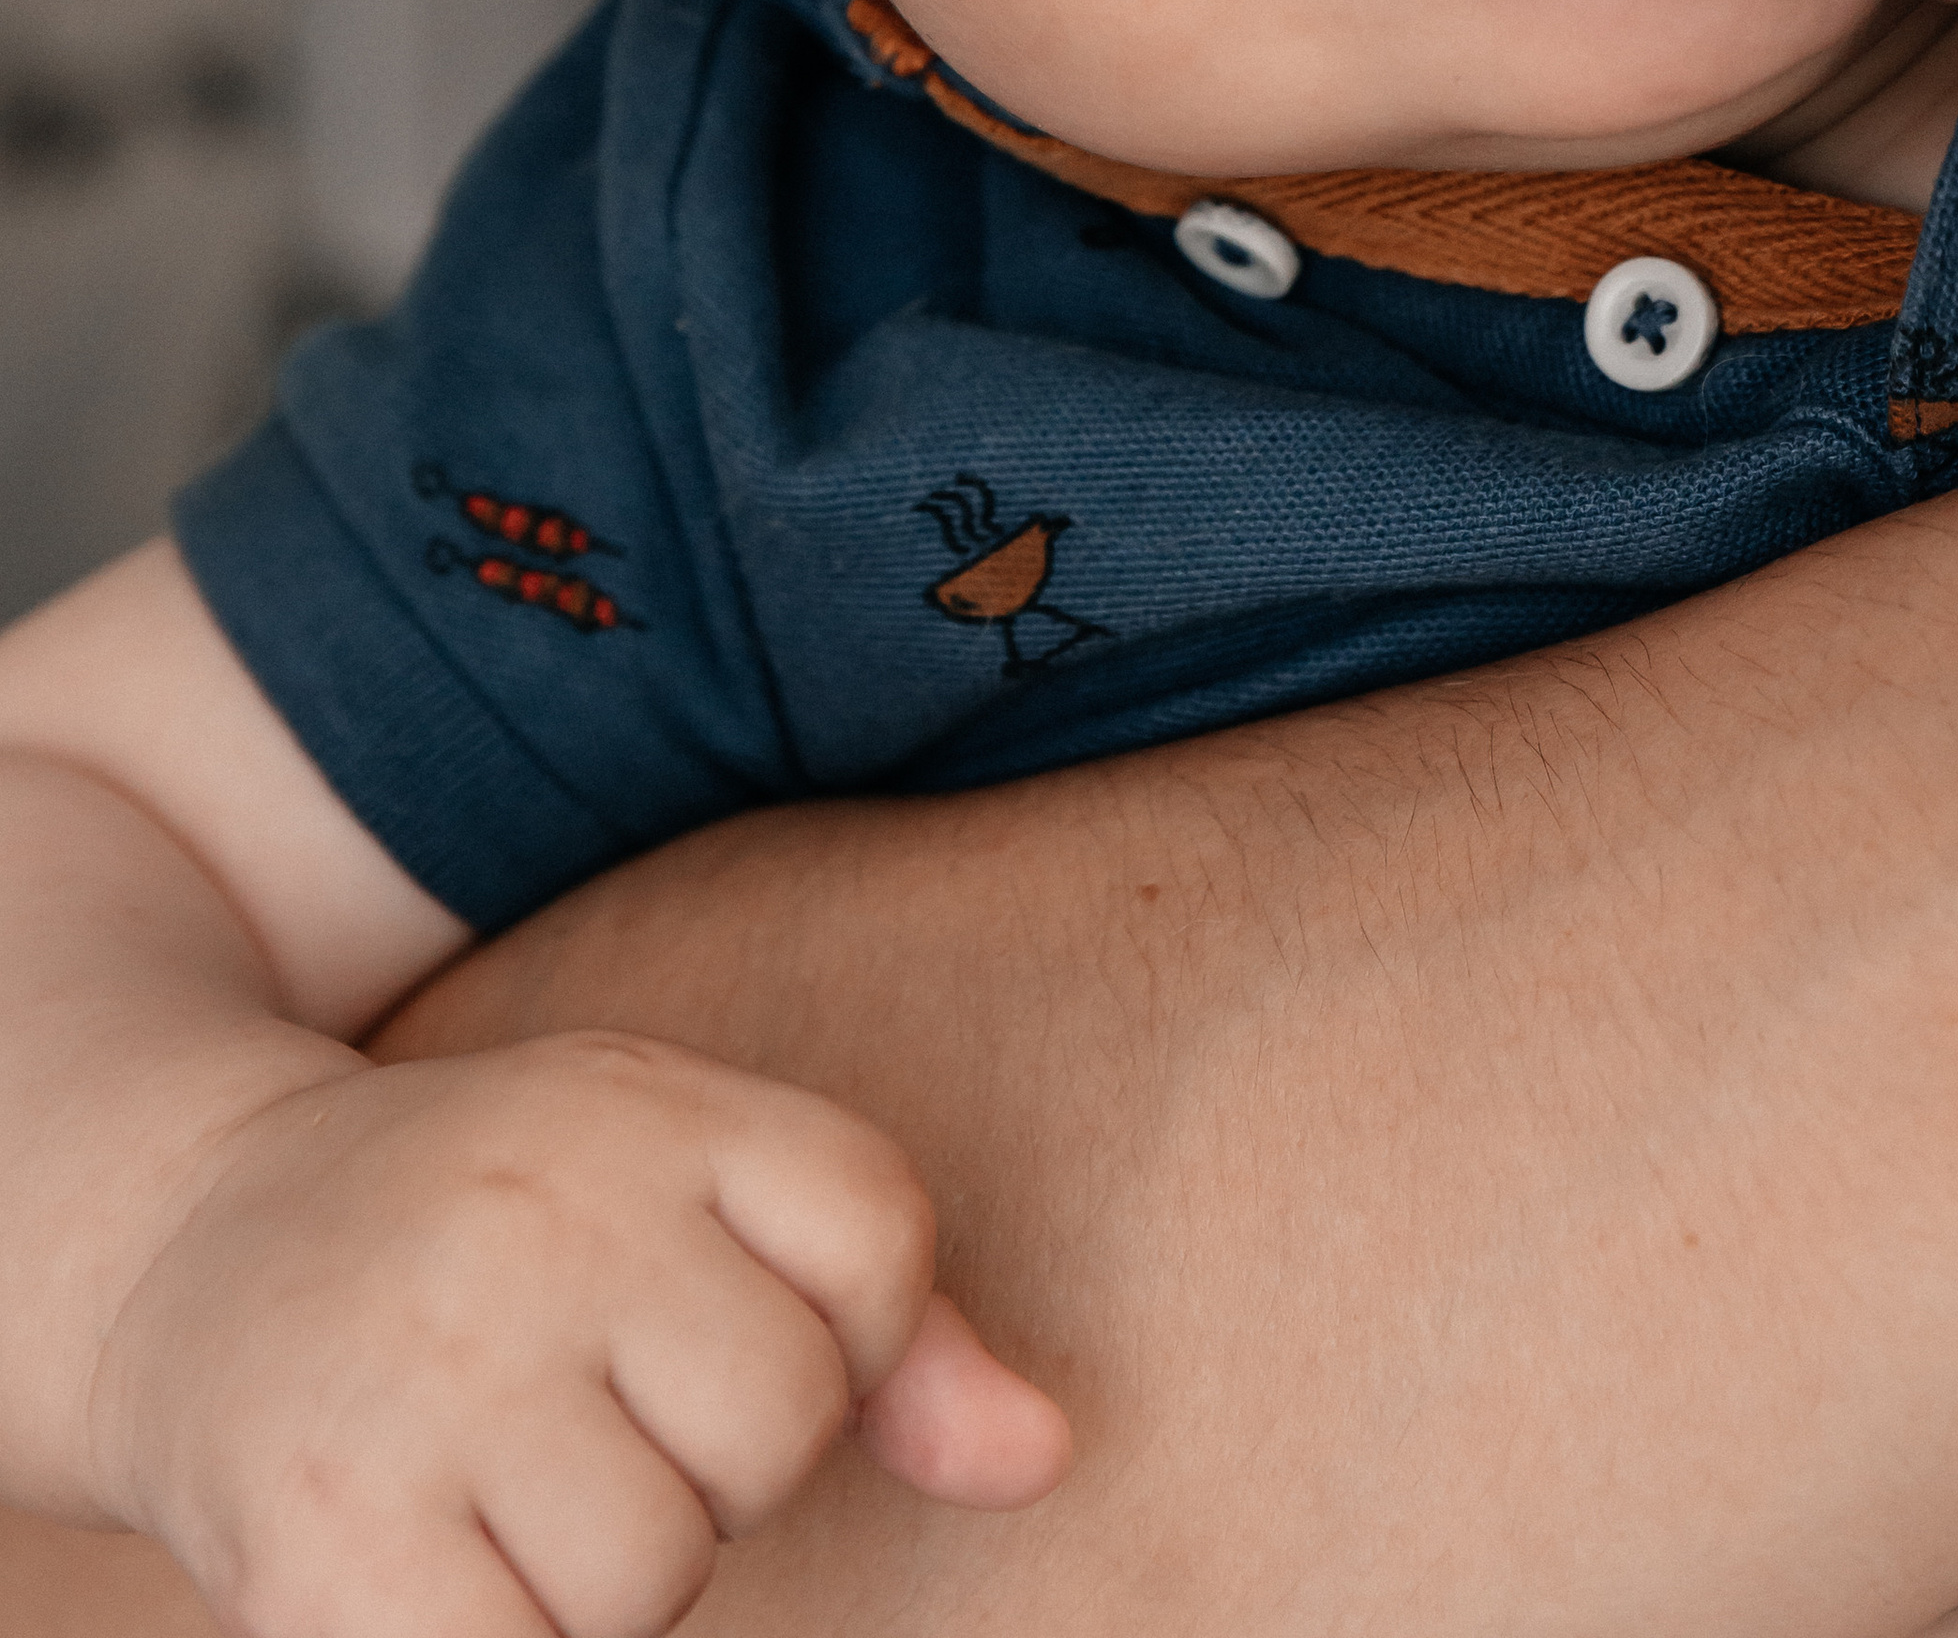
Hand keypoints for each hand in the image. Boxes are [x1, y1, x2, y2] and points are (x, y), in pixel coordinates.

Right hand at [87, 1030, 1068, 1637]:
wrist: (190, 1236)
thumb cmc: (497, 1236)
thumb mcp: (683, 1198)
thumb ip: (887, 1327)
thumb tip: (1047, 1457)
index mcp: (650, 1104)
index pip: (880, 1241)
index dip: (833, 1325)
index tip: (700, 1311)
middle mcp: (544, 1207)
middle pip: (780, 1424)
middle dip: (703, 1461)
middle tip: (578, 1405)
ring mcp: (435, 1365)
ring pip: (657, 1573)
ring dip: (593, 1572)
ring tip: (496, 1475)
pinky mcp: (335, 1528)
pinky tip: (429, 1554)